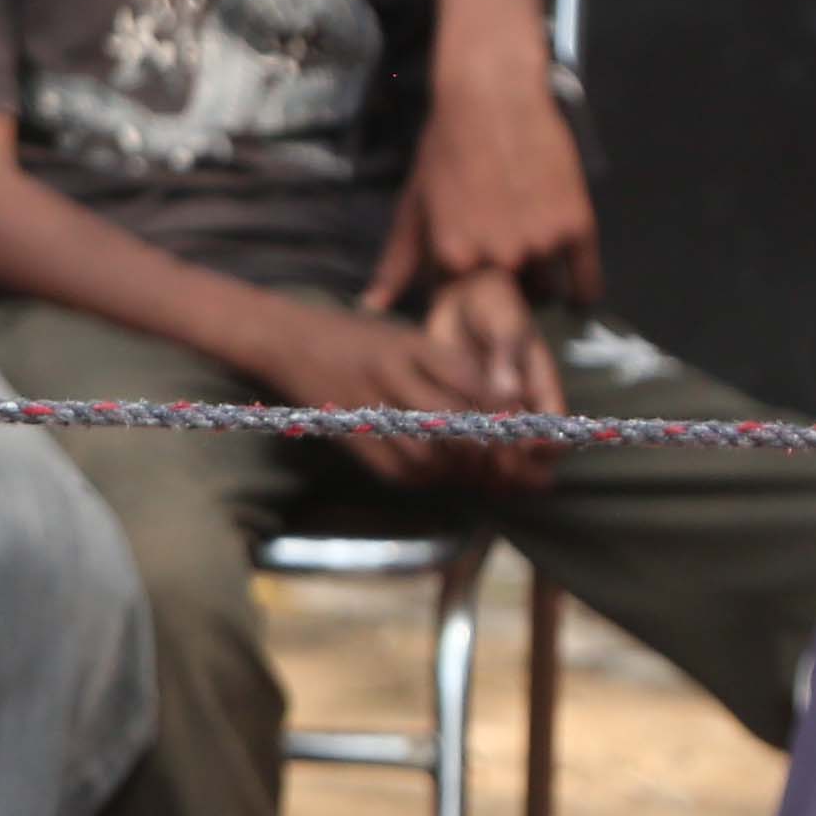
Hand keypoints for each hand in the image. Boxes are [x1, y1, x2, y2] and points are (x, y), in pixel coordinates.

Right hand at [258, 297, 512, 492]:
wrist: (290, 343)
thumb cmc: (359, 338)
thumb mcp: (409, 338)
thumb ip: (453, 370)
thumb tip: (505, 410)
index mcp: (410, 344)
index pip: (474, 385)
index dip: (506, 414)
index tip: (525, 429)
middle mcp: (391, 376)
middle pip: (457, 426)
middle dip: (489, 449)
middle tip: (507, 458)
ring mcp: (369, 410)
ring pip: (433, 457)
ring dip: (461, 469)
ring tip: (476, 467)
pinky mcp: (356, 442)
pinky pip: (406, 473)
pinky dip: (432, 477)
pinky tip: (441, 469)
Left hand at [374, 66, 599, 308]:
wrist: (493, 96)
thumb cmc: (446, 146)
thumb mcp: (414, 203)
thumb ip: (397, 261)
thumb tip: (372, 307)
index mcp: (453, 258)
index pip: (463, 305)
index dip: (468, 291)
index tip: (473, 275)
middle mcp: (497, 258)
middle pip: (507, 303)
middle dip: (505, 291)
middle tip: (504, 255)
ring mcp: (540, 243)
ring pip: (545, 291)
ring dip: (541, 284)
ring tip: (530, 251)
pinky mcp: (577, 227)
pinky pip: (586, 282)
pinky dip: (581, 289)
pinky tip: (574, 286)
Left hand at [407, 266, 566, 493]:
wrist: (463, 297)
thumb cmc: (494, 306)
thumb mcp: (505, 324)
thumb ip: (506, 357)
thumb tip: (509, 392)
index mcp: (542, 392)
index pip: (554, 437)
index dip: (540, 450)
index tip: (518, 446)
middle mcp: (521, 412)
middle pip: (527, 462)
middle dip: (511, 469)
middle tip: (486, 461)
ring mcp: (493, 417)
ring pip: (497, 463)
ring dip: (484, 470)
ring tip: (463, 460)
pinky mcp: (464, 414)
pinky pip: (468, 450)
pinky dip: (459, 459)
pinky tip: (442, 455)